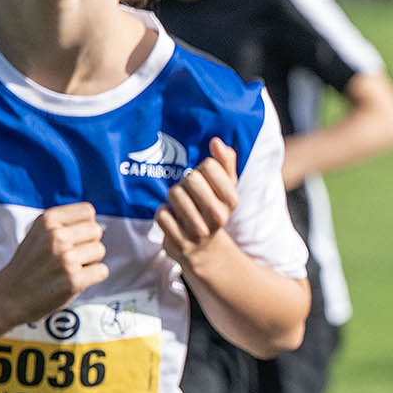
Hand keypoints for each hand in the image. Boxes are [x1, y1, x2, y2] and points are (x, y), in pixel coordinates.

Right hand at [0, 202, 106, 319]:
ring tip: (69, 268)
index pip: (87, 211)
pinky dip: (93, 277)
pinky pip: (102, 270)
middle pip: (96, 231)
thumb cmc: (32, 263)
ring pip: (100, 250)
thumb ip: (65, 224)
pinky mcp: (73, 279)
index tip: (71, 238)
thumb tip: (97, 224)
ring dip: (90, 260)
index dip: (84, 225)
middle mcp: (55, 236)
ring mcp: (65, 258)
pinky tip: (75, 279)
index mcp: (47, 220)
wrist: (10, 295)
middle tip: (69, 256)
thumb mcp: (40, 233)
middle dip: (87, 243)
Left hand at [155, 138, 238, 274]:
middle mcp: (218, 216)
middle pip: (191, 178)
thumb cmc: (213, 209)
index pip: (210, 167)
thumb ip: (225, 162)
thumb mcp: (225, 188)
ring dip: (174, 197)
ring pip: (174, 195)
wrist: (205, 251)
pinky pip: (162, 215)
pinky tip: (173, 219)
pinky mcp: (179, 242)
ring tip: (182, 206)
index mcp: (231, 200)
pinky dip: (163, 213)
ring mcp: (198, 231)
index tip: (205, 179)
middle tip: (191, 193)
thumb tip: (216, 141)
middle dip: (186, 182)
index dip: (203, 168)